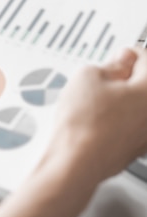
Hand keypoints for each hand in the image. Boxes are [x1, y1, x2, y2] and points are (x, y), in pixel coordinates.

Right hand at [47, 47, 146, 182]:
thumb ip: (111, 64)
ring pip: (138, 107)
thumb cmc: (84, 124)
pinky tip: (98, 121)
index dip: (128, 54)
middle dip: (127, 79)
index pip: (146, 58)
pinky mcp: (136, 149)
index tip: (119, 56)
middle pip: (145, 85)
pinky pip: (132, 126)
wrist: (77, 161)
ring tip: (97, 102)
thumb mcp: (87, 76)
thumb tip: (121, 62)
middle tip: (105, 78)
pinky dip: (119, 121)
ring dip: (123, 101)